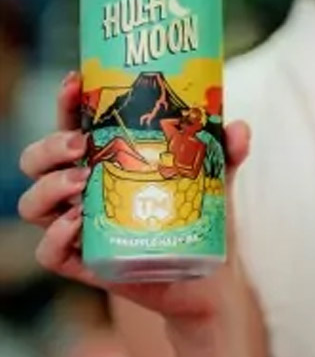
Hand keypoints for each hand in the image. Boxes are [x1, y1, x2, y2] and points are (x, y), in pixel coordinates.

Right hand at [18, 71, 251, 325]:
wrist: (210, 275)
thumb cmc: (201, 215)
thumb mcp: (215, 176)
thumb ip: (227, 150)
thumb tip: (238, 127)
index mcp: (105, 160)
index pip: (71, 125)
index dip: (66, 102)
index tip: (76, 81)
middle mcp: (82, 191)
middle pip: (37, 162)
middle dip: (49, 146)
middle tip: (81, 145)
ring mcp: (78, 227)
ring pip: (33, 205)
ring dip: (49, 188)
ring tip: (82, 181)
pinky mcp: (84, 263)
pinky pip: (49, 253)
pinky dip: (55, 237)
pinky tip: (77, 223)